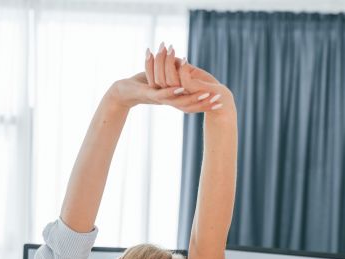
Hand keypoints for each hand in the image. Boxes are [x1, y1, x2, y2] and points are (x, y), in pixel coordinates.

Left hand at [108, 42, 233, 114]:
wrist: (124, 91)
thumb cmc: (144, 85)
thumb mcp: (163, 77)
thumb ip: (175, 74)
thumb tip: (186, 66)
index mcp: (173, 99)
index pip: (193, 103)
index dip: (206, 102)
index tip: (220, 101)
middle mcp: (169, 102)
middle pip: (190, 105)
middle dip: (205, 102)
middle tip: (219, 101)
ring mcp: (161, 99)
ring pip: (179, 101)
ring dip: (193, 98)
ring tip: (207, 95)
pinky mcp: (151, 94)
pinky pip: (164, 93)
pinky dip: (173, 91)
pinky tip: (181, 87)